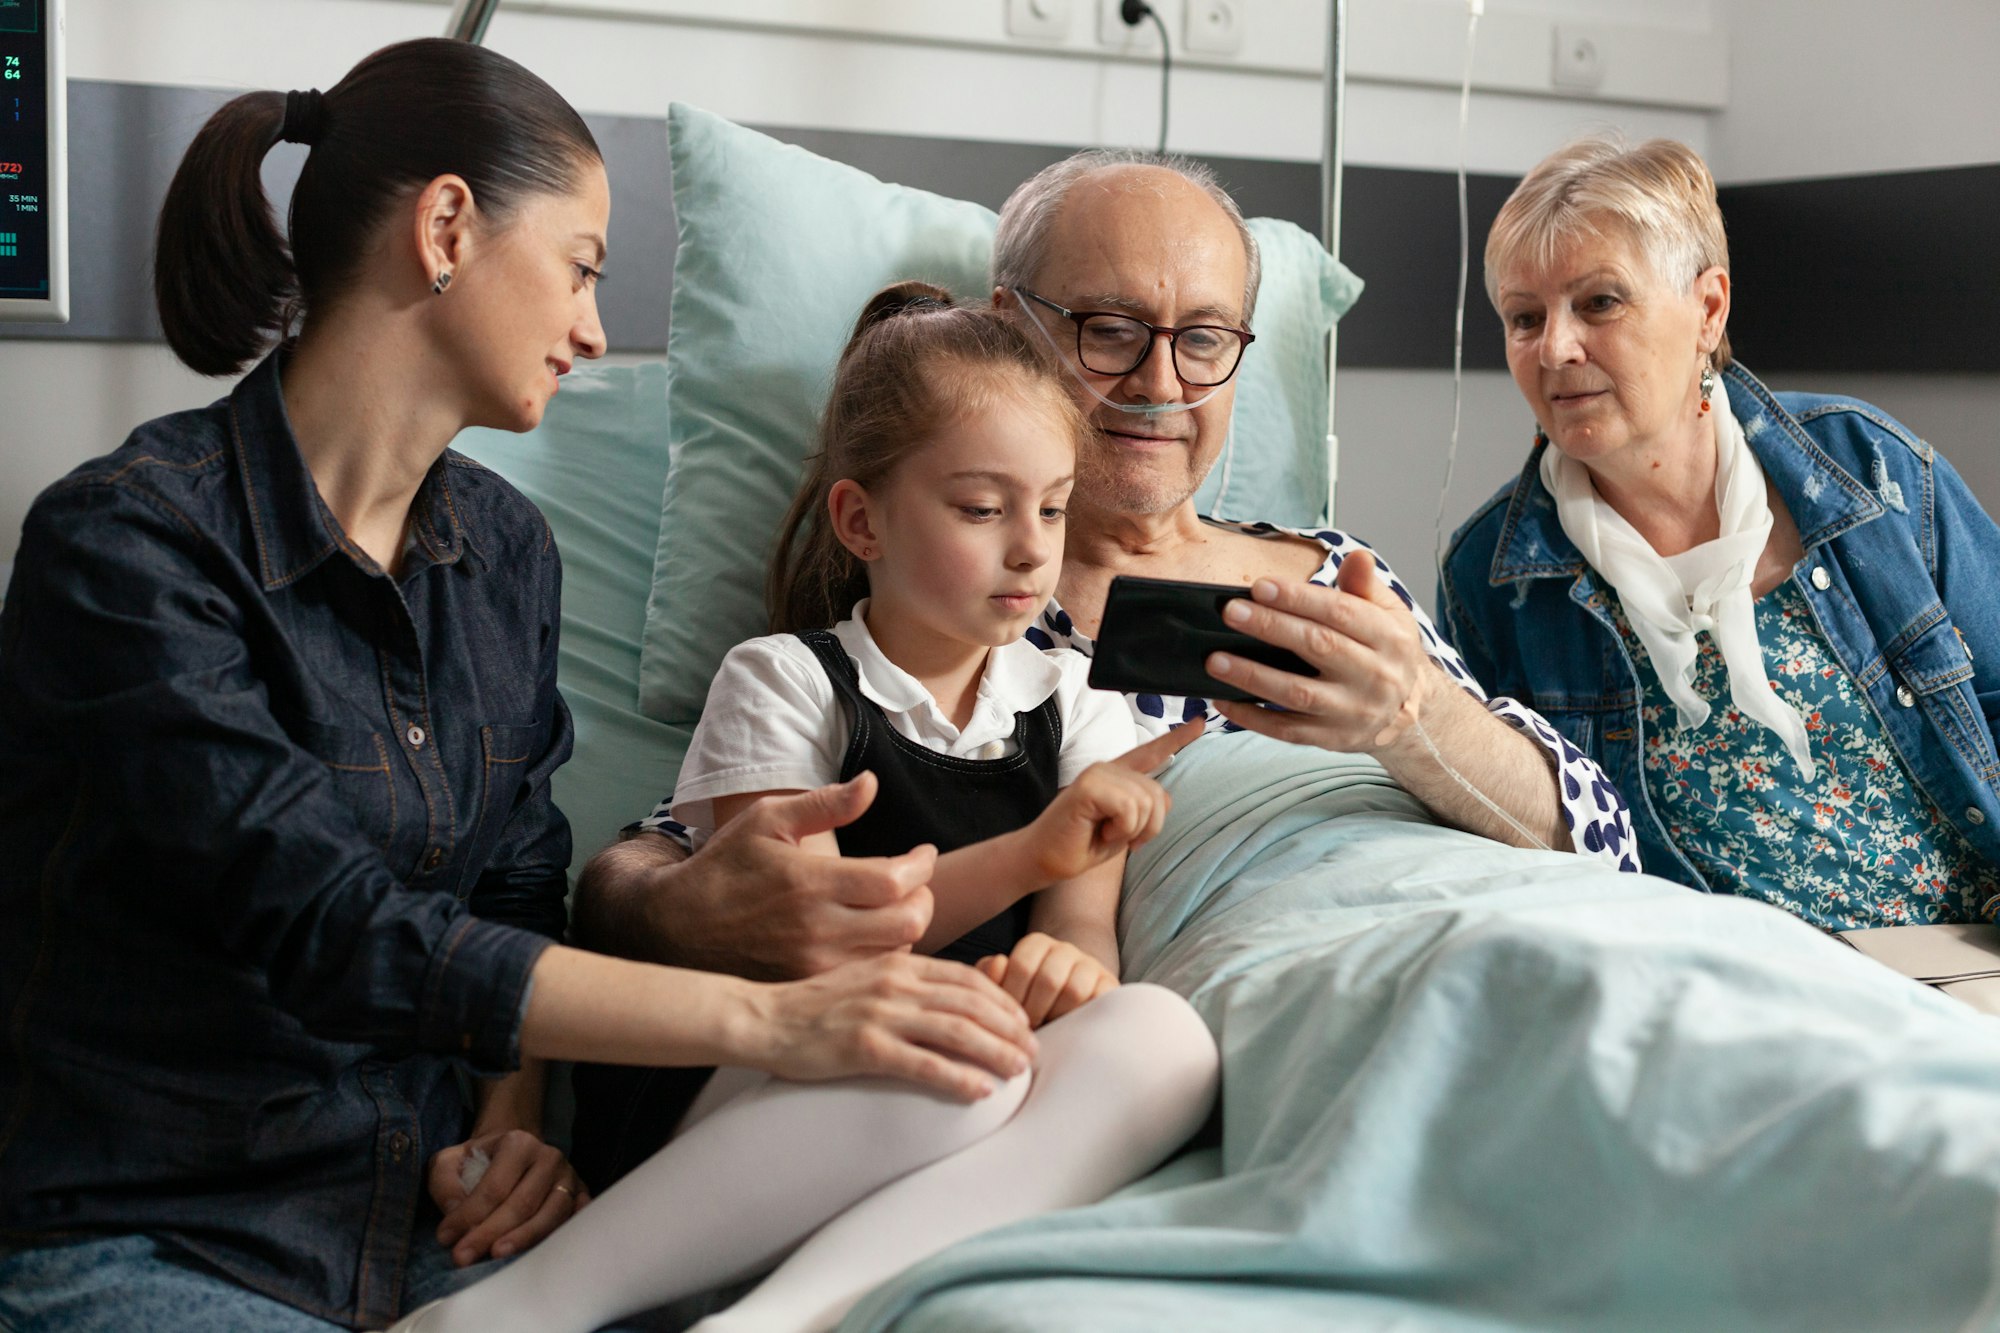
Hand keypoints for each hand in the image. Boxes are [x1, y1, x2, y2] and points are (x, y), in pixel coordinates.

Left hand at [430, 1129, 588, 1266]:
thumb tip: (454, 1212)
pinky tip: (545, 1252)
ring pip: (552, 1215)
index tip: (445, 1239)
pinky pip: (574, 1220)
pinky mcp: (581, 1196)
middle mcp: (549, 1157)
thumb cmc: (480, 1161)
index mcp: (519, 1143)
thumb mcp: (450, 1161)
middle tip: (463, 1257)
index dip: (469, 1215)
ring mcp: (569, 1178)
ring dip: (524, 1239)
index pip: (494, 1187)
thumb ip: (445, 1183)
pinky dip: (562, 1236)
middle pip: (523, 1203)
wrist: (515, 1152)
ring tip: (496, 1256)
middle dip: (490, 1233)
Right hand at [667, 772, 937, 979]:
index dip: (921, 866)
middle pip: (908, 923)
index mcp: (811, 883)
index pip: (894, 880)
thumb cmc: (725, 866)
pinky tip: (872, 933)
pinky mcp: (810, 986)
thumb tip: (871, 784)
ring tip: (895, 906)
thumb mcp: (766, 820)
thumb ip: (824, 803)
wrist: (677, 928)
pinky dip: (883, 953)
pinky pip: (867, 974)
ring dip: (906, 928)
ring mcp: (815, 964)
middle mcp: (818, 929)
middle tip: (916, 882)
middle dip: (924, 898)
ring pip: (895, 954)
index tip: (923, 854)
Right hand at [753, 952, 1037, 1101]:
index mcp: (898, 964)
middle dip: (1009, 1028)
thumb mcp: (864, 978)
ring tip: (1019, 1071)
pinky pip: (924, 1064)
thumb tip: (942, 1003)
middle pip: (970, 1004)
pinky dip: (958, 1077)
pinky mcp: (865, 1047)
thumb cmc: (814, 1005)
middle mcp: (895, 984)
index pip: (965, 978)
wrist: (763, 1018)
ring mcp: (881, 1015)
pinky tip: (981, 1090)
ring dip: (995, 1052)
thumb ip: (902, 983)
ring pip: (956, 1031)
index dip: (1001, 1000)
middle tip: (1033, 1052)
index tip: (1022, 1021)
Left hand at [976, 933, 1118, 1026]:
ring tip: (1048, 1030)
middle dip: (1035, 1011)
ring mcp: (1090, 965)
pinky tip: (1071, 1028)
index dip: (1013, 999)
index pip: (1021, 966)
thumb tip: (997, 963)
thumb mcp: (1003, 989)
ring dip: (1058, 1016)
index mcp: (1036, 944)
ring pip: (1074, 989)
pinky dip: (1084, 1016)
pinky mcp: (1110, 985)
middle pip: (1048, 978)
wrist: (1065, 1006)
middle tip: (1027, 1032)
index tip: (1009, 1020)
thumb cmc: (1026, 1001)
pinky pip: (1100, 999)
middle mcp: (1064, 949)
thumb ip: (989, 977)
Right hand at [1024, 720, 1201, 884]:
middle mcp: (1108, 768)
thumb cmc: (1081, 846)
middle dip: (1148, 827)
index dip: (1177, 739)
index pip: (1150, 753)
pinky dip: (1121, 829)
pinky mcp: (1088, 786)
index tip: (1200, 722)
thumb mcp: (1124, 830)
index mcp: (1117, 777)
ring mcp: (1097, 773)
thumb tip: (1165, 797)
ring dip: (1132, 831)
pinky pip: (1128, 808)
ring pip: (1145, 803)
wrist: (1044, 860)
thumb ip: (1144, 809)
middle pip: (1158, 794)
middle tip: (1118, 837)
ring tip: (1106, 833)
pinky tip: (1100, 832)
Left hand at [1208, 554, 1432, 753]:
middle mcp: (1374, 676)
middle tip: (1231, 612)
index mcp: (1389, 638)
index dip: (1299, 598)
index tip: (1260, 587)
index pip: (1340, 612)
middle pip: (1317, 646)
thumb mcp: (1389, 615)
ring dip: (1253, 676)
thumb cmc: (1388, 653)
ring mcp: (1352, 711)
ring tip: (1216, 660)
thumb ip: (1364, 586)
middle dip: (1271, 627)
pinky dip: (1253, 717)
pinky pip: (1287, 731)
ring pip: (1298, 693)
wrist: (1412, 714)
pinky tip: (1224, 700)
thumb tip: (1356, 556)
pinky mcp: (1332, 738)